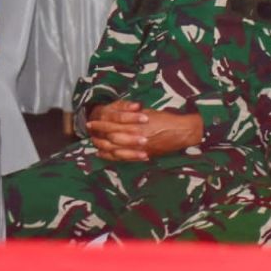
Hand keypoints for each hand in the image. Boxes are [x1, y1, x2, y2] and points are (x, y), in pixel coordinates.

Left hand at [86, 102, 201, 161]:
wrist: (181, 132)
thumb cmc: (166, 119)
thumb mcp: (148, 112)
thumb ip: (133, 115)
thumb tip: (121, 114)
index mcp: (135, 124)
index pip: (112, 125)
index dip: (100, 124)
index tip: (91, 122)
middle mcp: (134, 137)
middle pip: (110, 138)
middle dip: (98, 135)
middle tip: (89, 133)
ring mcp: (137, 148)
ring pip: (114, 149)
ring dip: (102, 147)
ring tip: (94, 143)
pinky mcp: (142, 155)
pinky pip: (123, 158)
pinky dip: (111, 156)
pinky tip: (104, 154)